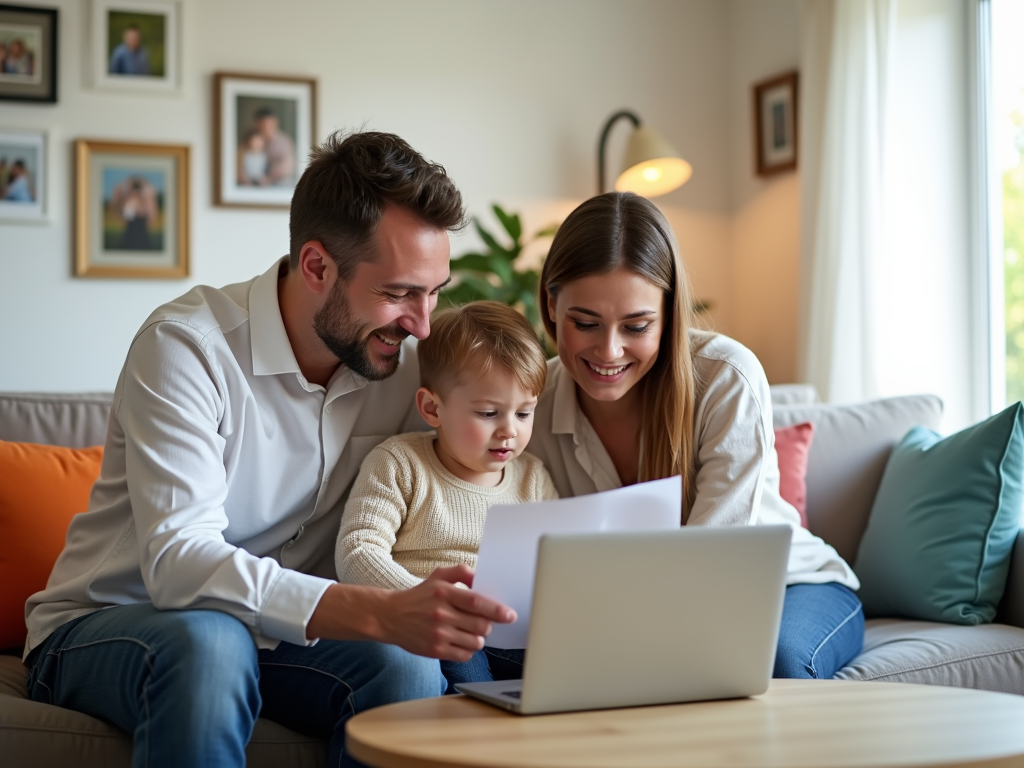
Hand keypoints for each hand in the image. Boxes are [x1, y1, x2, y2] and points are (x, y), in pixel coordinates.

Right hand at [306, 564, 514, 661]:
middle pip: (481, 625)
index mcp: (444, 593)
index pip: (478, 603)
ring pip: (475, 643)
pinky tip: (461, 641)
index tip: (510, 615)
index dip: (498, 610)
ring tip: (470, 631)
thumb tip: (482, 577)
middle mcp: (441, 615)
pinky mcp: (435, 651)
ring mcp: (438, 635)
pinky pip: (464, 655)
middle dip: (488, 625)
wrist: (390, 616)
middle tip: (484, 622)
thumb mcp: (438, 576)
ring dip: (478, 638)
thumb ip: (461, 572)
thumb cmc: (419, 595)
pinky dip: (468, 650)